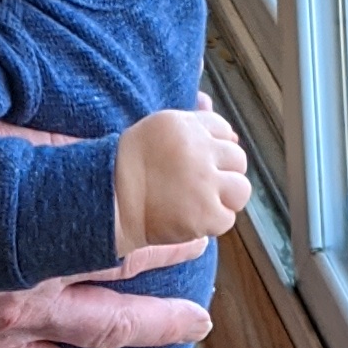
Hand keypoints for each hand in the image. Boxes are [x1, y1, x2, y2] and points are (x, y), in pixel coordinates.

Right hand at [113, 100, 250, 257]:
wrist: (107, 206)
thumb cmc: (128, 170)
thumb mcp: (157, 131)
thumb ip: (193, 124)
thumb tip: (229, 129)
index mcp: (184, 126)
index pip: (222, 130)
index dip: (213, 149)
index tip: (196, 163)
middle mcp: (198, 150)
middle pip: (238, 159)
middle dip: (223, 173)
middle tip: (198, 187)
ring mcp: (204, 182)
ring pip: (241, 188)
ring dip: (226, 198)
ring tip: (201, 203)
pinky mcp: (205, 213)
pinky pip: (227, 218)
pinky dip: (212, 222)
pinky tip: (191, 218)